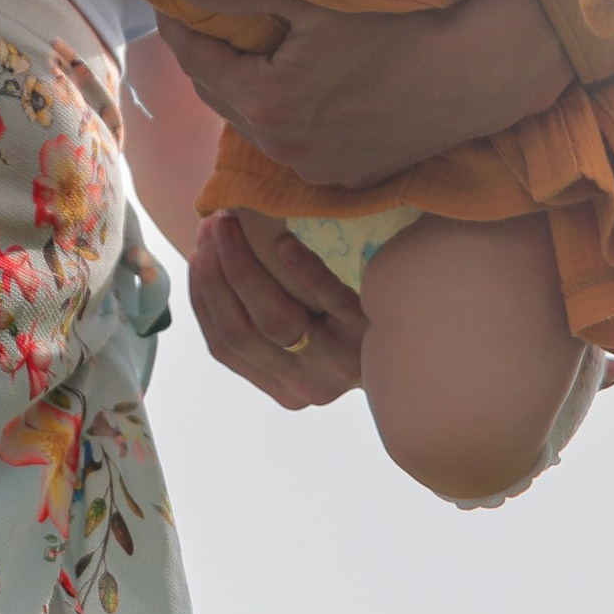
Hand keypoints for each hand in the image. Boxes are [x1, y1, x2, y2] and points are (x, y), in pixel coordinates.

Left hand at [159, 0, 570, 190]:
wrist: (477, 70)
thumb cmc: (400, 23)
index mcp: (267, 103)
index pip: (197, 60)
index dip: (178, 26)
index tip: (169, 0)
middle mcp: (284, 149)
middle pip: (221, 96)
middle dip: (207, 57)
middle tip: (201, 19)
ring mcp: (317, 170)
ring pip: (256, 125)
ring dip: (243, 89)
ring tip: (243, 49)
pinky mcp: (347, 178)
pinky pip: (294, 145)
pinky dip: (283, 116)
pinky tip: (294, 84)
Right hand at [186, 211, 364, 408]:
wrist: (416, 350)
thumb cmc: (351, 333)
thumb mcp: (308, 342)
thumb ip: (265, 321)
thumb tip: (212, 262)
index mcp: (281, 387)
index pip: (224, 346)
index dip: (204, 299)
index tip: (196, 254)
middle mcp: (305, 384)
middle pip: (242, 332)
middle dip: (217, 277)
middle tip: (210, 228)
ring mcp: (335, 360)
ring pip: (275, 320)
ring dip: (243, 268)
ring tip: (231, 226)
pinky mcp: (365, 330)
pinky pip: (328, 300)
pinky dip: (303, 272)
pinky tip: (284, 244)